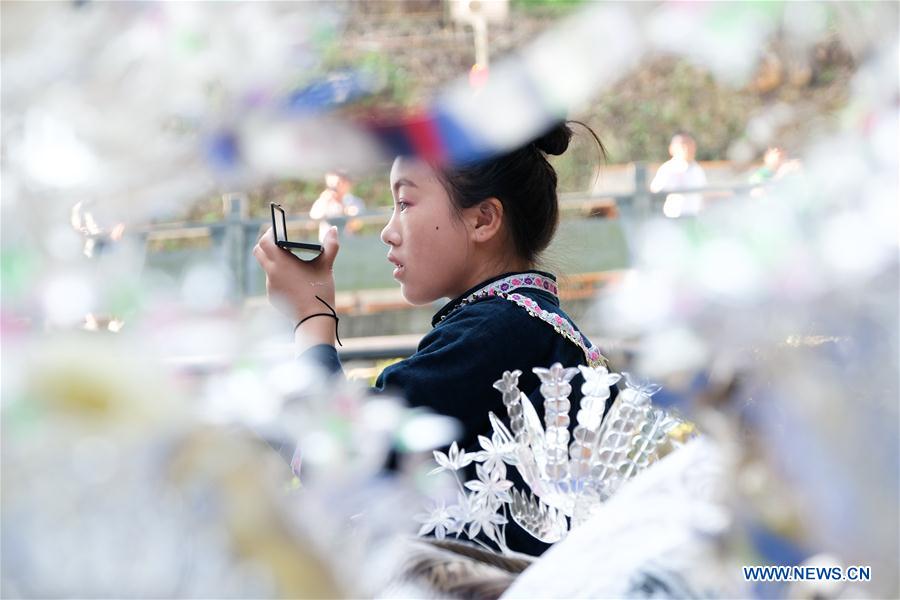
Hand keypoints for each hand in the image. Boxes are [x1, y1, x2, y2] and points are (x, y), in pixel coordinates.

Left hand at [253, 226, 339, 345]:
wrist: (314, 319)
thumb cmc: (320, 291)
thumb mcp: (326, 266)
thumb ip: (331, 245)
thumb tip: (334, 229)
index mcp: (281, 262)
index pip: (264, 241)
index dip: (269, 233)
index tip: (277, 230)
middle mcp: (272, 273)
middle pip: (259, 252)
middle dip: (266, 245)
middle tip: (278, 241)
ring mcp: (270, 286)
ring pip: (266, 267)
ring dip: (274, 261)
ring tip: (290, 260)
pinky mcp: (273, 296)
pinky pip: (272, 281)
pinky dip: (280, 276)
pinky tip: (293, 279)